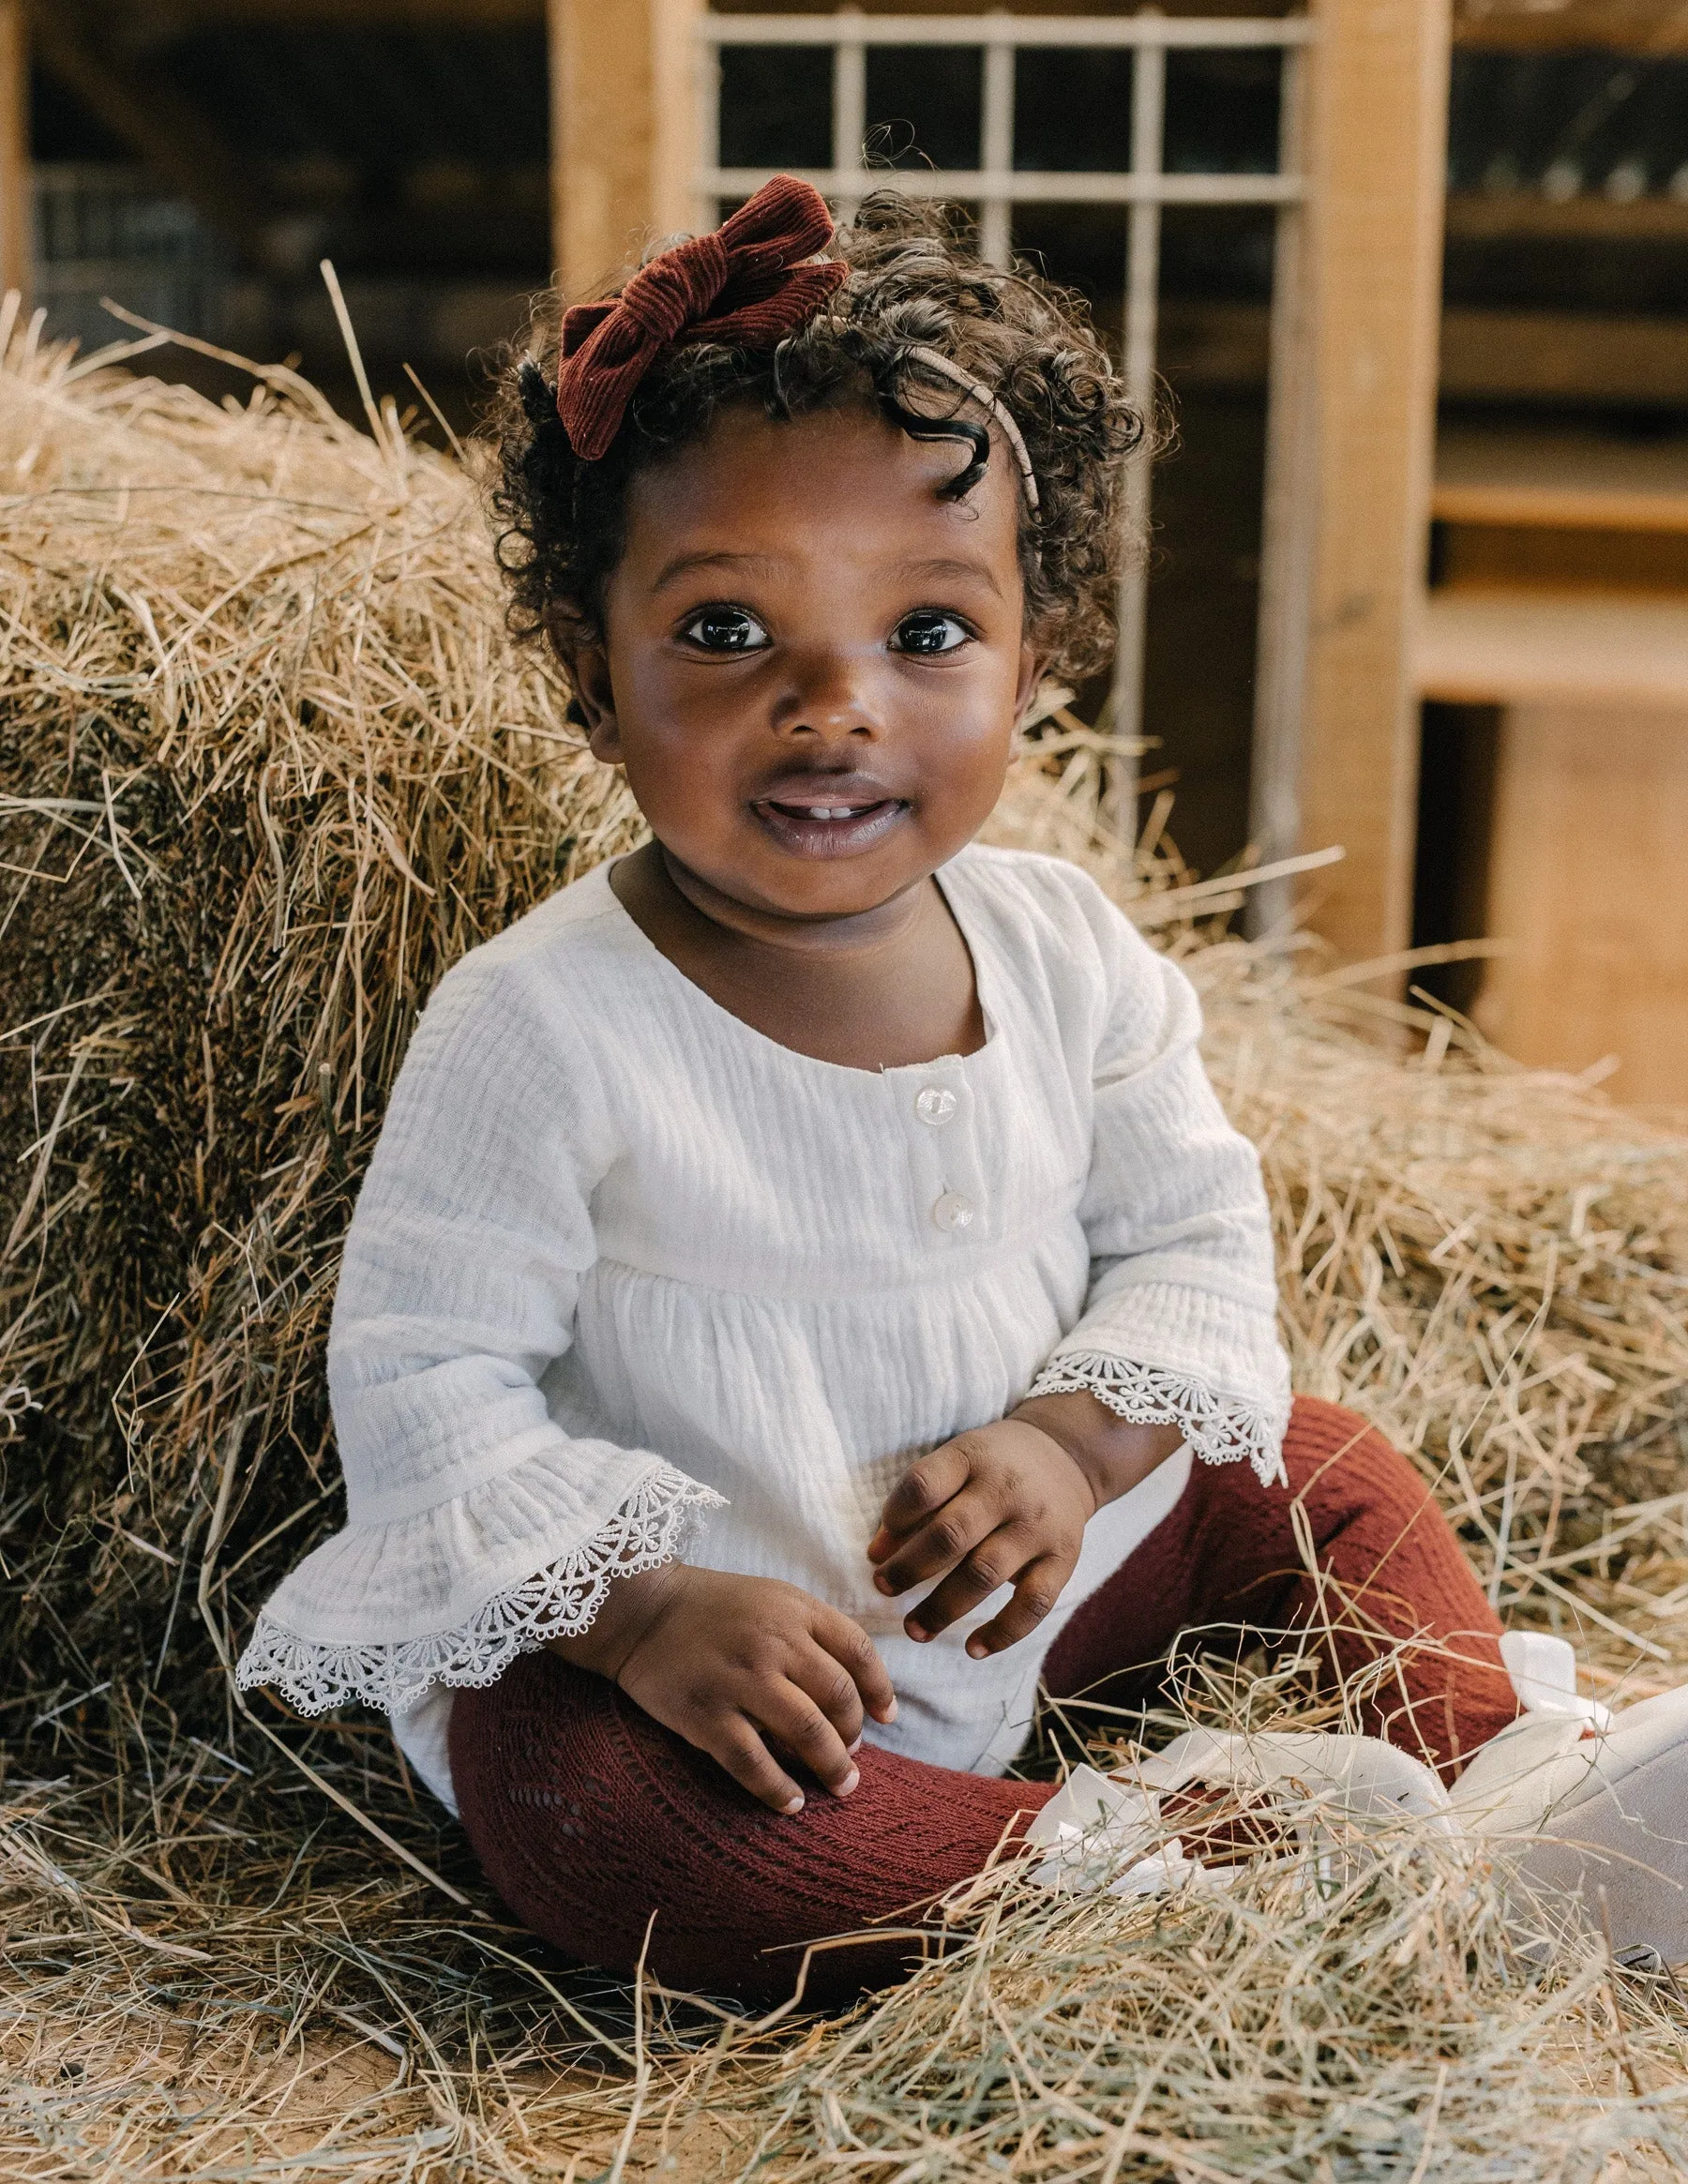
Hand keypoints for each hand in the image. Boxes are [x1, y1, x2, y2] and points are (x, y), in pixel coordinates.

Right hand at [548, 1563, 896, 1814]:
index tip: (887, 1717)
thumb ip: (814, 1630)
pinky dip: (780, 1789)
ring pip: (808, 1733)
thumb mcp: (772, 1598)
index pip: (859, 1652)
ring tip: (841, 1785)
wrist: (640, 1610)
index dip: (880, 1689)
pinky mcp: (706, 1716)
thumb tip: (859, 1686)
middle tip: (854, 1755)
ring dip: (833, 1767)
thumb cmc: (713, 1606)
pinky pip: (755, 1764)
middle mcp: (774, 1643)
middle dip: (855, 1734)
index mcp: (795, 1610)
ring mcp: (740, 1681)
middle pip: (839, 1697)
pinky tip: (793, 1803)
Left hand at [868, 1399, 1185, 1658]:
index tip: (877, 1549)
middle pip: (951, 1535)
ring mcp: (1037, 1527)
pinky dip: (1003, 1632)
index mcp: (972, 1459)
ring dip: (943, 1608)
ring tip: (913, 1629)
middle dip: (909, 1569)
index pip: (924, 1486)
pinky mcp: (1063, 1559)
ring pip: (984, 1574)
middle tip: (883, 1588)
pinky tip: (973, 1650)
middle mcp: (1006, 1491)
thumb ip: (919, 1501)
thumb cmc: (992, 1467)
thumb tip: (878, 1554)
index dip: (894, 1519)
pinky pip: (1033, 1604)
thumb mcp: (957, 1460)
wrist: (1065, 1456)